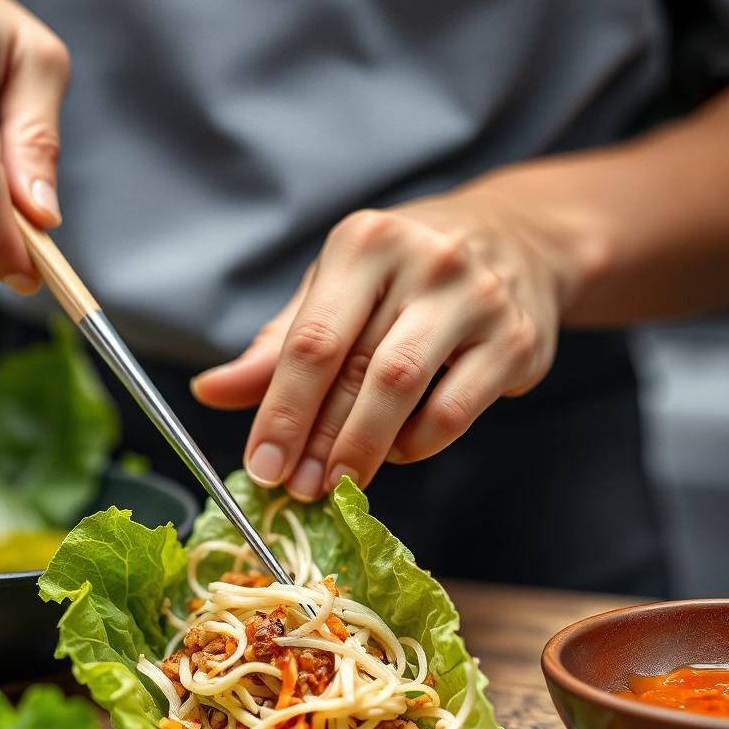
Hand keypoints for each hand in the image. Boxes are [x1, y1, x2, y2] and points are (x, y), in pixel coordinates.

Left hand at [192, 178, 583, 499]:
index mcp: (363, 244)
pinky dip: (415, 444)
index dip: (280, 410)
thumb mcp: (337, 289)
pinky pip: (453, 411)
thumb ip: (278, 345)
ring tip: (337, 483)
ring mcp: (476, 299)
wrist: (519, 240)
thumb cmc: (406, 272)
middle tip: (295, 488)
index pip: (310, 341)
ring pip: (402, 390)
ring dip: (361, 449)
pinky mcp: (516, 340)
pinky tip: (396, 450)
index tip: (262, 465)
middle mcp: (422, 261)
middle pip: (354, 370)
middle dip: (316, 441)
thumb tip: (209, 391)